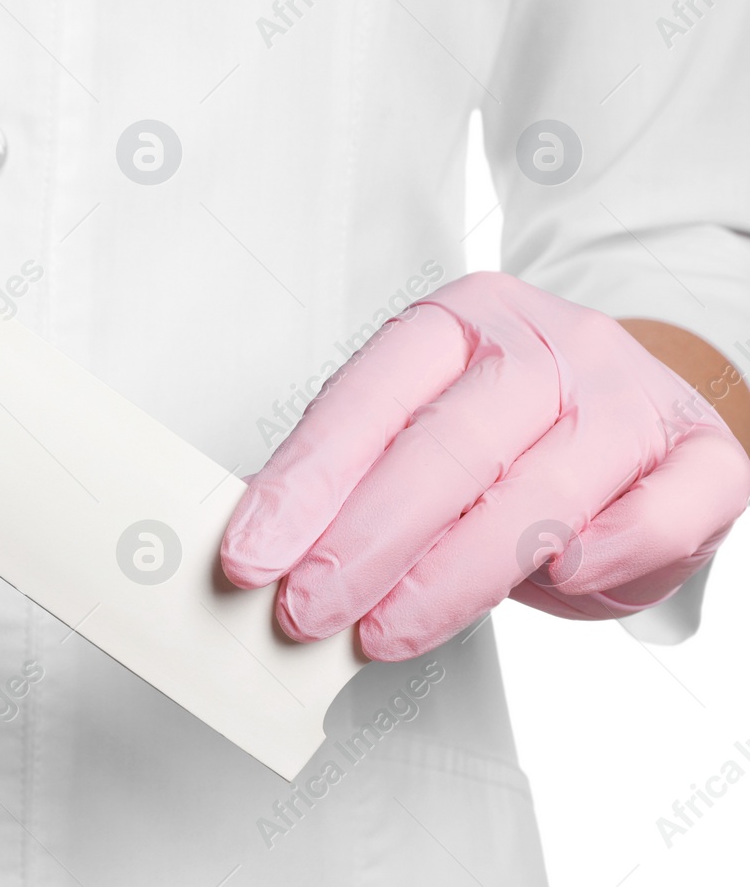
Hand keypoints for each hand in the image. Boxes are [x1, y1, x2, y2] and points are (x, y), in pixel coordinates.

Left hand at [219, 272, 749, 660]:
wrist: (636, 422)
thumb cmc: (513, 438)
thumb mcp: (423, 435)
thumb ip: (354, 481)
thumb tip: (264, 548)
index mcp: (460, 323)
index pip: (368, 398)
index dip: (304, 483)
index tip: (252, 555)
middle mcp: (548, 345)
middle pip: (446, 446)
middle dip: (364, 543)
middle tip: (307, 609)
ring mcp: (631, 396)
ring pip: (539, 491)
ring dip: (450, 577)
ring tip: (385, 631)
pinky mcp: (704, 458)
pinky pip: (657, 513)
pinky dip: (603, 553)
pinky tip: (553, 580)